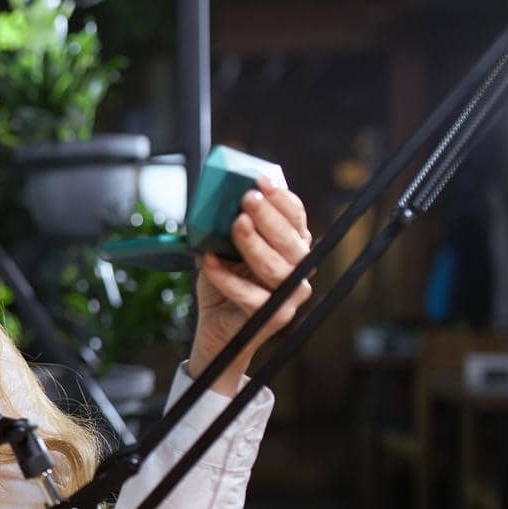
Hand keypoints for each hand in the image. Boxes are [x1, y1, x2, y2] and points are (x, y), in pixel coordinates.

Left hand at [188, 174, 313, 393]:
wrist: (215, 327)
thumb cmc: (223, 283)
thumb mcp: (224, 248)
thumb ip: (229, 227)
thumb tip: (223, 200)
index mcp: (292, 248)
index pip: (297, 219)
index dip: (283, 200)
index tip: (262, 181)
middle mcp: (298, 270)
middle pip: (292, 242)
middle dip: (269, 217)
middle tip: (248, 198)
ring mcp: (289, 296)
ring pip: (277, 268)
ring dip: (254, 244)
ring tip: (236, 224)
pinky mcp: (273, 317)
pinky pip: (250, 295)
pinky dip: (227, 277)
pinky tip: (209, 261)